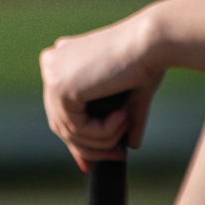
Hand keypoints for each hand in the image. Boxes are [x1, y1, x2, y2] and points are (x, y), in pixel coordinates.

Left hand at [39, 13, 164, 166]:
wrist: (152, 43)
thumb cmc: (147, 61)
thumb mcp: (129, 97)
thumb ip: (121, 121)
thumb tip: (128, 148)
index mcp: (63, 60)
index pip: (62, 110)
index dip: (78, 139)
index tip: (94, 161)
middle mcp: (52, 64)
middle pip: (61, 123)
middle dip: (90, 147)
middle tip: (118, 156)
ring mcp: (52, 74)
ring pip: (69, 130)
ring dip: (102, 140)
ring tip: (127, 128)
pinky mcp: (61, 86)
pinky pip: (78, 128)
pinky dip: (103, 132)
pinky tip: (123, 117)